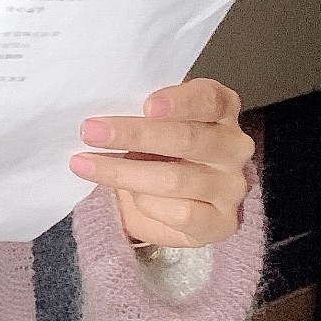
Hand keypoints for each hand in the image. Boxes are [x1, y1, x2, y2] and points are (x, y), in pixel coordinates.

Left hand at [68, 79, 253, 248]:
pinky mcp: (222, 222)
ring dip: (123, 172)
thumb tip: (99, 117)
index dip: (179, 101)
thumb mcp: (153, 124)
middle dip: (133, 135)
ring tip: (86, 165)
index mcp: (221, 110)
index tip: (146, 105)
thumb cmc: (157, 150)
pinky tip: (126, 196)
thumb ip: (140, 114)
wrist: (168, 202)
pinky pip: (180, 213)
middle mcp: (234, 146)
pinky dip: (146, 204)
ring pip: (175, 179)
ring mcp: (231, 186)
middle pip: (187, 139)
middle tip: (90, 132)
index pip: (208, 98)